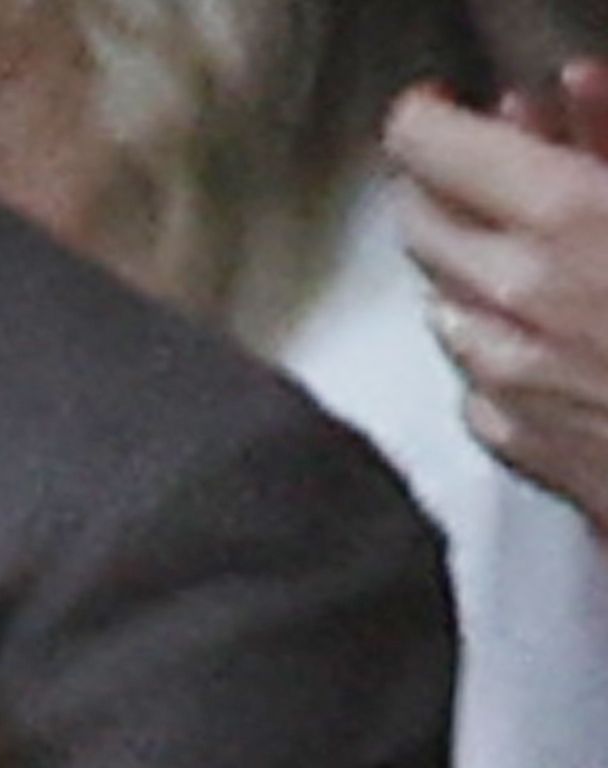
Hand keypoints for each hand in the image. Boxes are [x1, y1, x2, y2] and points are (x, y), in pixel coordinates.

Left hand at [389, 70, 607, 526]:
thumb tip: (574, 94)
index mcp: (565, 220)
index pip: (430, 148)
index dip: (426, 120)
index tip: (438, 109)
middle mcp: (516, 302)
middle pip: (422, 226)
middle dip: (439, 189)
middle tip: (473, 168)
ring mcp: (511, 381)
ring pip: (444, 303)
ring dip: (468, 266)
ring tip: (521, 244)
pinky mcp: (522, 444)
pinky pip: (477, 379)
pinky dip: (494, 343)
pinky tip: (541, 331)